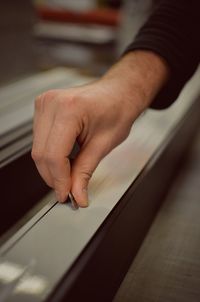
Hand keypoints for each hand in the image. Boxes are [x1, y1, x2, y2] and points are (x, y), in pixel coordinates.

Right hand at [32, 51, 168, 206]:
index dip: (59, 180)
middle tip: (68, 192)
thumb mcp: (104, 144)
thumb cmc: (118, 109)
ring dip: (50, 168)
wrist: (119, 92)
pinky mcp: (43, 108)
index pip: (55, 155)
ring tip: (67, 178)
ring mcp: (45, 103)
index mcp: (69, 109)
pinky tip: (63, 162)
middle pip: (41, 154)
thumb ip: (85, 171)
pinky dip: (50, 156)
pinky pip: (39, 140)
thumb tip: (76, 194)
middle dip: (54, 177)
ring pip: (37, 149)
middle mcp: (52, 103)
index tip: (66, 194)